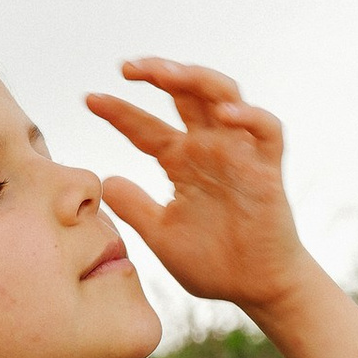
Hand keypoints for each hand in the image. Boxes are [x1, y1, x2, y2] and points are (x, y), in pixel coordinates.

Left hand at [88, 59, 311, 311]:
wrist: (256, 289)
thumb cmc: (214, 263)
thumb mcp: (161, 235)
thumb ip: (135, 208)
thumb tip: (104, 183)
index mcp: (182, 163)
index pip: (145, 128)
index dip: (119, 112)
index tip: (89, 99)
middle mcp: (209, 149)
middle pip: (185, 94)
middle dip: (159, 73)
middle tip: (128, 67)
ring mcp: (240, 155)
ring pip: (224, 96)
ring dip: (198, 79)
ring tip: (170, 74)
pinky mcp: (268, 170)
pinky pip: (267, 130)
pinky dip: (250, 116)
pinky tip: (225, 113)